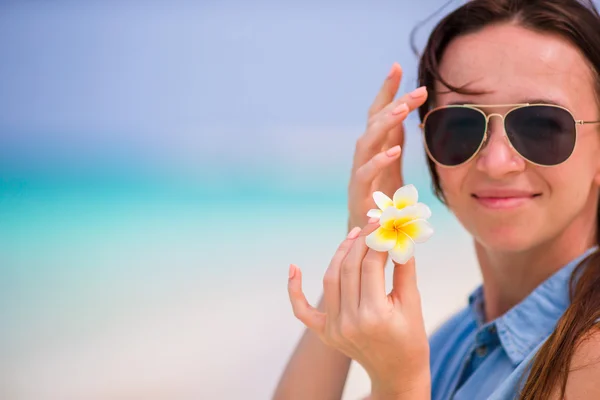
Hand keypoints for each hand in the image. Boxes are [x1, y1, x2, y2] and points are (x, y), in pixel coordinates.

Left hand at [287, 221, 430, 398]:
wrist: (397, 373)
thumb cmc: (411, 338)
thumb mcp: (413, 303)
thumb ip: (404, 269)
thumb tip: (397, 236)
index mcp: (376, 316)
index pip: (371, 265)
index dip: (377, 240)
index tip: (383, 225)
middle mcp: (350, 322)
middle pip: (348, 268)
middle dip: (359, 242)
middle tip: (369, 225)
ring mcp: (334, 329)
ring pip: (330, 280)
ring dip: (340, 254)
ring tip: (353, 236)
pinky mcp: (324, 333)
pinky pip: (302, 310)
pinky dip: (295, 290)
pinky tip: (293, 267)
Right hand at [347, 63, 428, 230]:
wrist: (366, 238)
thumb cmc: (381, 201)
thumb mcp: (392, 167)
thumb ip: (395, 141)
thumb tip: (409, 114)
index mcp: (374, 149)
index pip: (377, 113)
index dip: (385, 90)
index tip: (396, 66)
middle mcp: (363, 158)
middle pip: (373, 122)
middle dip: (392, 102)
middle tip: (417, 91)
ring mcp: (358, 175)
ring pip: (366, 142)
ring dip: (383, 124)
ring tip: (402, 110)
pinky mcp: (358, 195)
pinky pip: (365, 174)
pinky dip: (378, 161)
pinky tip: (394, 151)